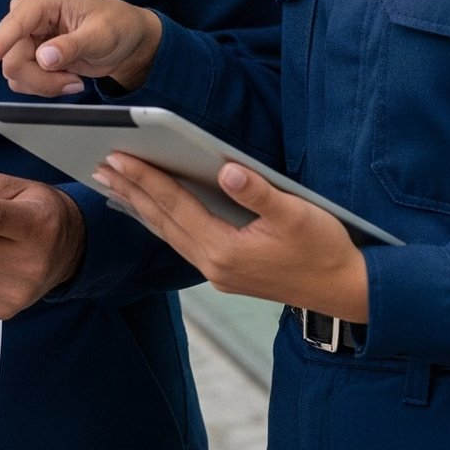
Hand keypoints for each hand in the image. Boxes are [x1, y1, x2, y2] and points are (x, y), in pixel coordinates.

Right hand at [0, 0, 162, 95]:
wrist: (130, 42)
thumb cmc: (119, 27)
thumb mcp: (101, 35)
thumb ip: (71, 46)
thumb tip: (43, 57)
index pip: (14, 24)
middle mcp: (30, 15)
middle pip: (12, 55)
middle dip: (39, 77)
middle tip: (71, 83)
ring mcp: (29, 35)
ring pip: (14, 70)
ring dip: (43, 84)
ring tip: (72, 79)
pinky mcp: (32, 53)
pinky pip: (22, 77)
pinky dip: (43, 86)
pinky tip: (66, 79)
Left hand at [95, 155, 368, 320]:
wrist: (349, 293)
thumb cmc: (327, 249)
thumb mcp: (297, 214)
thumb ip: (259, 192)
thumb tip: (228, 169)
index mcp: (226, 250)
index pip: (175, 206)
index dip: (145, 178)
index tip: (117, 156)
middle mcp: (214, 265)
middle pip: (163, 221)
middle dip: (131, 190)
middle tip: (101, 164)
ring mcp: (218, 273)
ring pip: (168, 234)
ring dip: (140, 207)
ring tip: (114, 183)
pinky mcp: (226, 274)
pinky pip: (181, 243)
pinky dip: (161, 223)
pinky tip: (150, 211)